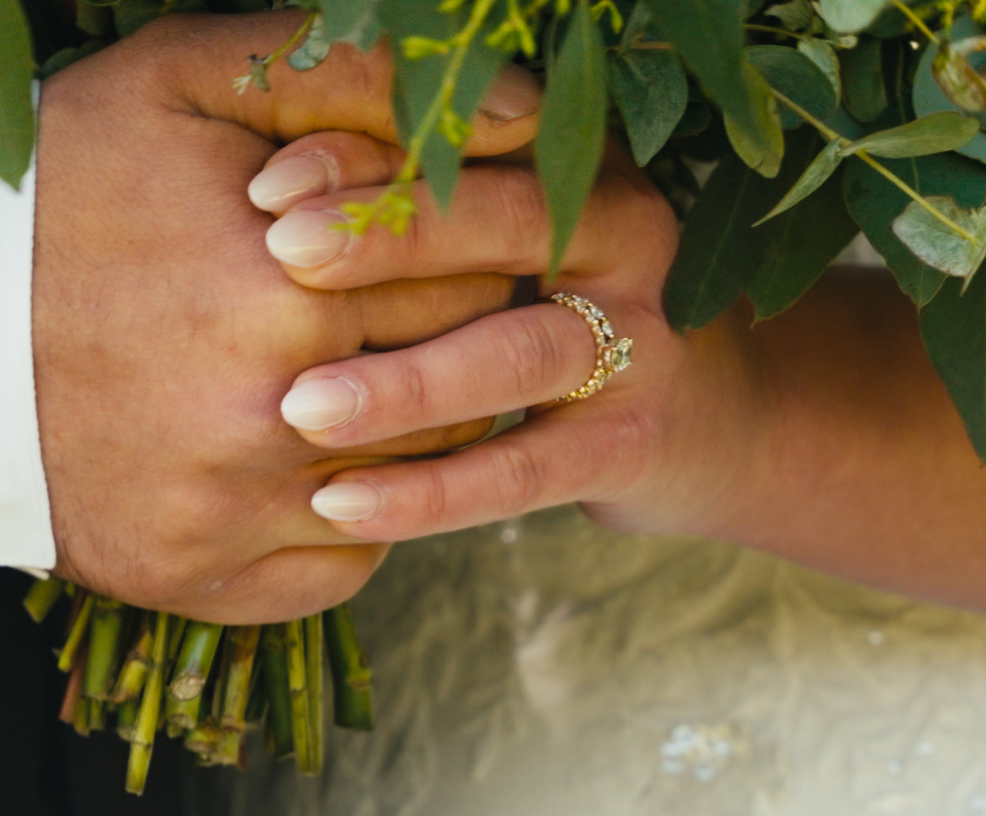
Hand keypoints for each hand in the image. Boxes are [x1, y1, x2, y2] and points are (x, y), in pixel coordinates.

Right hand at [31, 14, 540, 622]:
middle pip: (460, 382)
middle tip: (408, 299)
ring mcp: (235, 513)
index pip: (476, 271)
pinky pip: (344, 565)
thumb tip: (523, 110)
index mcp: (290, 289)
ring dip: (410, 428)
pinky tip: (305, 452)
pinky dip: (347, 517)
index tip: (441, 228)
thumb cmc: (59, 179)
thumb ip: (357, 77)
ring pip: (416, 482)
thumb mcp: (190, 81)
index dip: (470, 241)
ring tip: (355, 368)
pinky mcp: (198, 579)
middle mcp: (275, 419)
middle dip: (450, 335)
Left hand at [252, 137, 777, 543]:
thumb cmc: (559, 309)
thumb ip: (420, 211)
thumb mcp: (508, 241)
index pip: (471, 142)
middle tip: (279, 259)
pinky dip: (429, 492)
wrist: (720, 419)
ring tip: (299, 407)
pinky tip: (339, 502)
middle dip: (387, 238)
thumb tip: (269, 195)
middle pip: (502, 223)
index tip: (265, 188)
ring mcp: (640, 341)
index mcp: (577, 164)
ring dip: (403, 382)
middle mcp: (623, 234)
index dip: (367, 156)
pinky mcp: (634, 442)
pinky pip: (522, 470)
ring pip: (515, 352)